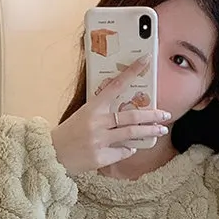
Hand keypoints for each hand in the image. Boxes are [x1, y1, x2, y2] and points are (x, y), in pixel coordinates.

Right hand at [51, 55, 171, 174]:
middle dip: (152, 115)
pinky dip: (128, 149)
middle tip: (166, 114)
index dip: (132, 72)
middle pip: (132, 116)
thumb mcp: (84, 115)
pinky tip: (129, 147)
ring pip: (132, 134)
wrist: (52, 155)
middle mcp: (97, 123)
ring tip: (161, 131)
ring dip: (150, 132)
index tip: (147, 60)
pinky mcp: (101, 158)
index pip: (116, 85)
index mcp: (92, 107)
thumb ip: (103, 112)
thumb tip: (128, 112)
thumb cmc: (70, 133)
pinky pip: (123, 152)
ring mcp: (99, 141)